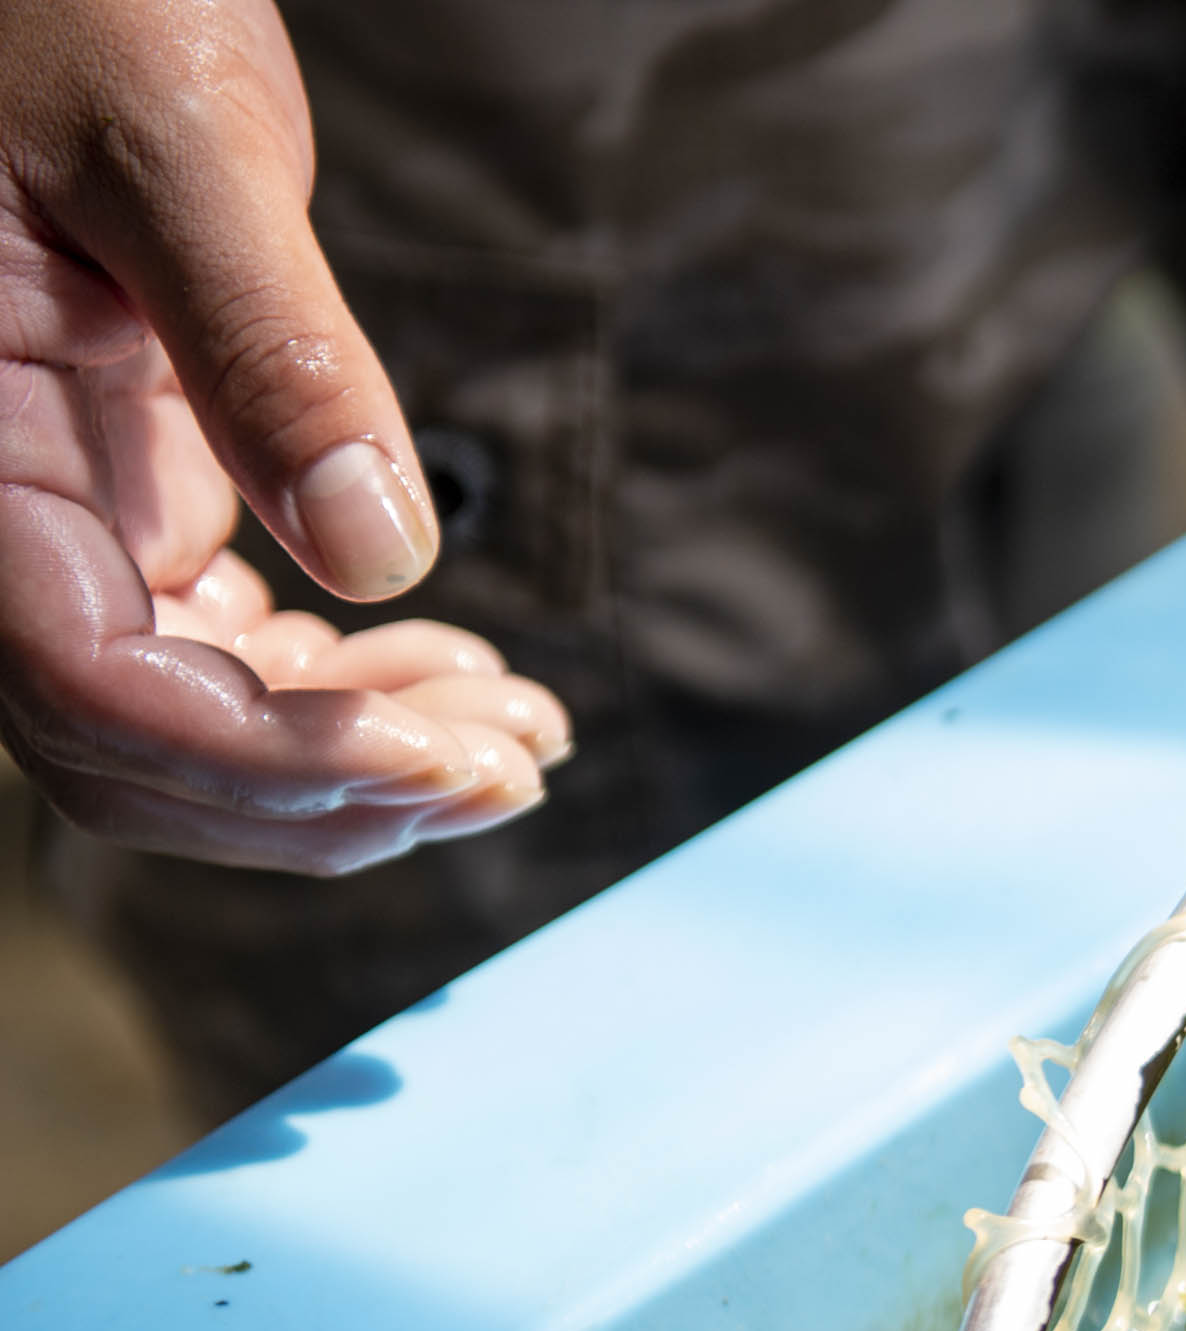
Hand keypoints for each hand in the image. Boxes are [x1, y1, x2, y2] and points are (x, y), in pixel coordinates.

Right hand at [0, 0, 567, 873]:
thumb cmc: (74, 6)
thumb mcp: (175, 140)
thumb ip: (266, 346)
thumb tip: (378, 552)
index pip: (98, 693)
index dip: (274, 760)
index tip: (447, 762)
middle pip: (144, 754)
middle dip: (334, 791)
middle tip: (514, 768)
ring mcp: (60, 520)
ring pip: (191, 728)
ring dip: (360, 763)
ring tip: (520, 733)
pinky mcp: (128, 505)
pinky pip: (224, 659)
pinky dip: (349, 695)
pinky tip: (464, 674)